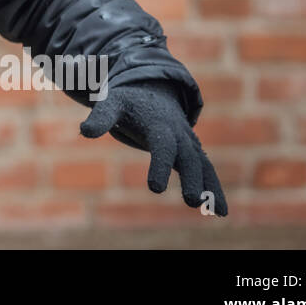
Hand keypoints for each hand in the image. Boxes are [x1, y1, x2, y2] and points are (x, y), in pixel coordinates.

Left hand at [80, 79, 227, 215]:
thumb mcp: (111, 103)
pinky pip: (207, 171)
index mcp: (159, 124)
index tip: (155, 188)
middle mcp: (178, 134)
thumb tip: (85, 131)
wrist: (151, 92)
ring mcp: (188, 143)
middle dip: (192, 178)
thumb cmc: (127, 101)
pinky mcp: (192, 152)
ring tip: (212, 210)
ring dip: (209, 186)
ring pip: (202, 165)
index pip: (161, 146)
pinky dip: (215, 188)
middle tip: (191, 199)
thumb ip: (100, 117)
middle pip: (188, 157)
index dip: (160, 165)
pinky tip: (221, 211)